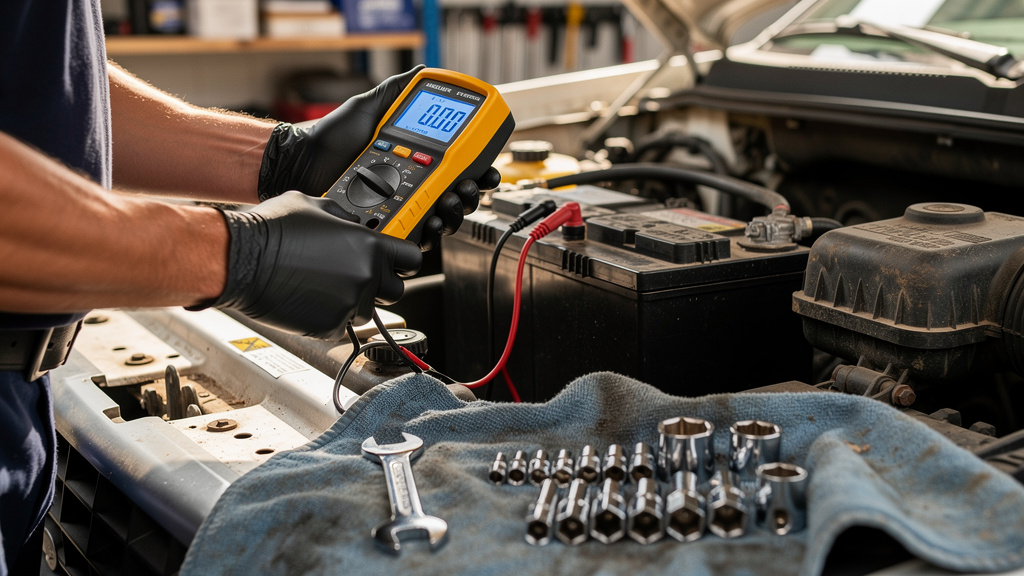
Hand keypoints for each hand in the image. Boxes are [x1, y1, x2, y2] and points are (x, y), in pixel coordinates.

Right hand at [203, 191, 421, 339]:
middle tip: (355, 278)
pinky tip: (308, 300)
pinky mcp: (330, 326)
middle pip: (395, 291)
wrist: (242, 261)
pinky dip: (328, 317)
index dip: (404, 262)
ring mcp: (349, 304)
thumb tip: (353, 222)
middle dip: (380, 285)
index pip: (411, 259)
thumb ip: (343, 217)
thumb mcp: (313, 205)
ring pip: (366, 311)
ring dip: (352, 302)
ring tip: (322, 287)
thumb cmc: (271, 230)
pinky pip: (340, 325)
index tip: (398, 265)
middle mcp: (366, 276)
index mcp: (369, 245)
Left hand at [258, 65, 497, 249]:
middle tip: (468, 186)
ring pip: (445, 219)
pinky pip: (419, 236)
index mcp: (417, 159)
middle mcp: (415, 184)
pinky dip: (432, 231)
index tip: (486, 169)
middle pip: (458, 196)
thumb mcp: (368, 107)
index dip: (478, 171)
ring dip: (457, 213)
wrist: (304, 162)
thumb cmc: (331, 138)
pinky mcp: (389, 225)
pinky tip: (434, 221)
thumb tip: (422, 71)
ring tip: (451, 201)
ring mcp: (403, 206)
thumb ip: (396, 91)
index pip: (458, 168)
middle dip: (472, 194)